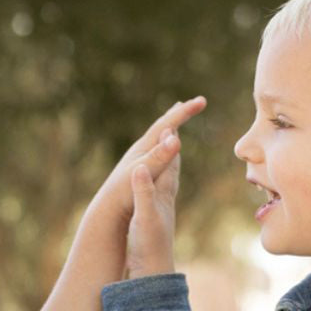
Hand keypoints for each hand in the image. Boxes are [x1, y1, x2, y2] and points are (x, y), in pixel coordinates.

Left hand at [89, 96, 206, 223]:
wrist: (107, 209)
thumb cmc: (124, 192)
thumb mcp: (145, 172)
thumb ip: (160, 156)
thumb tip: (175, 138)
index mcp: (144, 147)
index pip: (168, 123)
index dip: (186, 112)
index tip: (202, 101)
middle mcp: (141, 149)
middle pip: (162, 126)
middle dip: (179, 115)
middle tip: (193, 103)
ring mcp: (139, 160)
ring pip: (158, 139)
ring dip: (169, 129)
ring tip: (176, 122)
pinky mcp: (140, 171)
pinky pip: (156, 153)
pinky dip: (163, 147)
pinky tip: (163, 151)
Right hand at [126, 129, 179, 277]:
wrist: (153, 276)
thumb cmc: (148, 248)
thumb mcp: (143, 217)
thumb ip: (142, 192)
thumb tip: (139, 167)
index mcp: (163, 194)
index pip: (169, 160)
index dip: (169, 140)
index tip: (173, 117)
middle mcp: (165, 200)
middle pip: (172, 166)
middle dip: (172, 146)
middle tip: (173, 127)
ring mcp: (161, 211)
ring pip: (167, 180)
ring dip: (167, 163)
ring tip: (169, 152)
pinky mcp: (154, 222)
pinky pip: (158, 194)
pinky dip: (158, 182)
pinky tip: (156, 188)